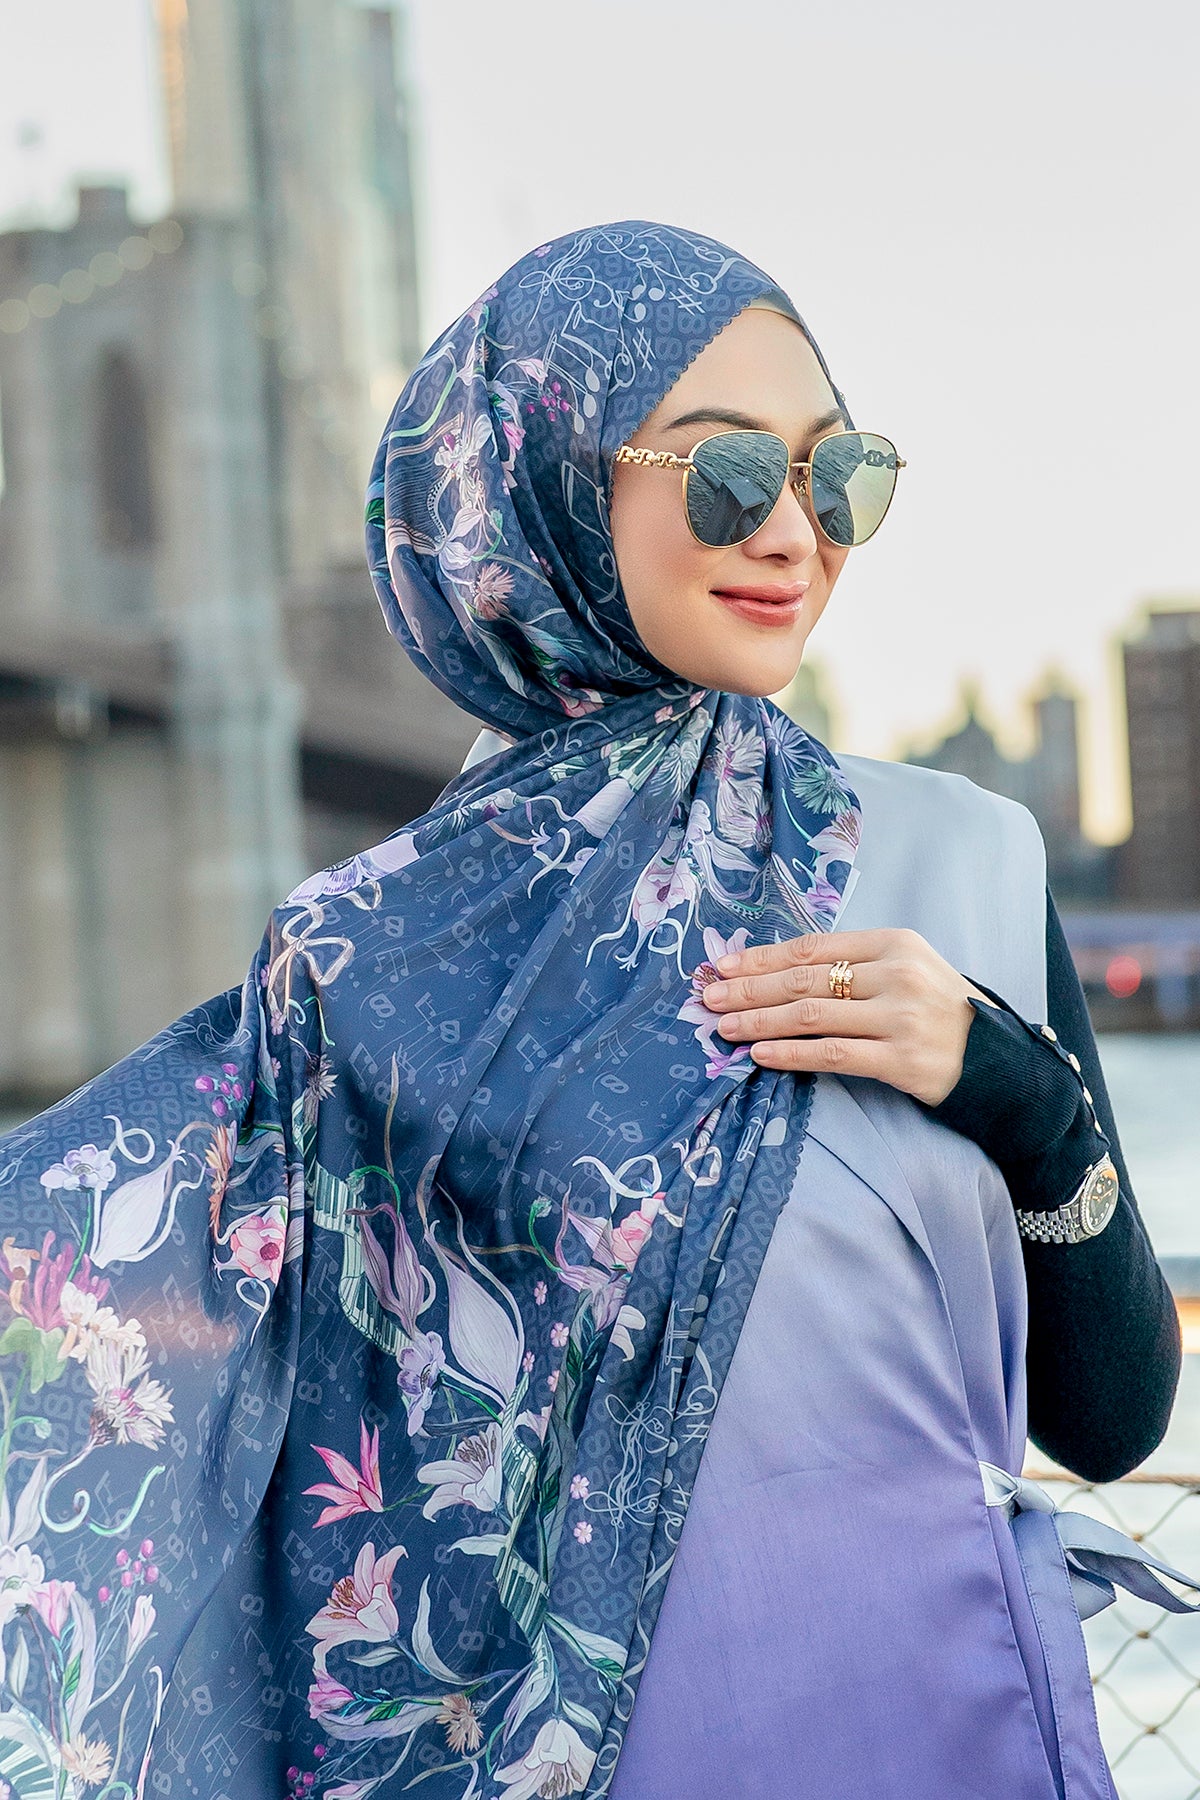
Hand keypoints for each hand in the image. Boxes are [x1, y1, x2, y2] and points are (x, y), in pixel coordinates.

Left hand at [700, 927, 998, 1106]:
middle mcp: (897, 975)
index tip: (725, 965)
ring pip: (811, 1017)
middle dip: (749, 988)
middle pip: (805, 980)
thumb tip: (776, 970)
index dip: (764, 957)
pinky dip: (790, 1053)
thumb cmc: (939, 1010)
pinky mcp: (901, 1060)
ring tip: (722, 1026)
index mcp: (894, 943)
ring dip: (758, 1020)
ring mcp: (901, 1018)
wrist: (997, 1060)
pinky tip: (759, 1054)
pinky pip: (832, 1055)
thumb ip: (853, 964)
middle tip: (708, 996)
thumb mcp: (905, 969)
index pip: (814, 948)